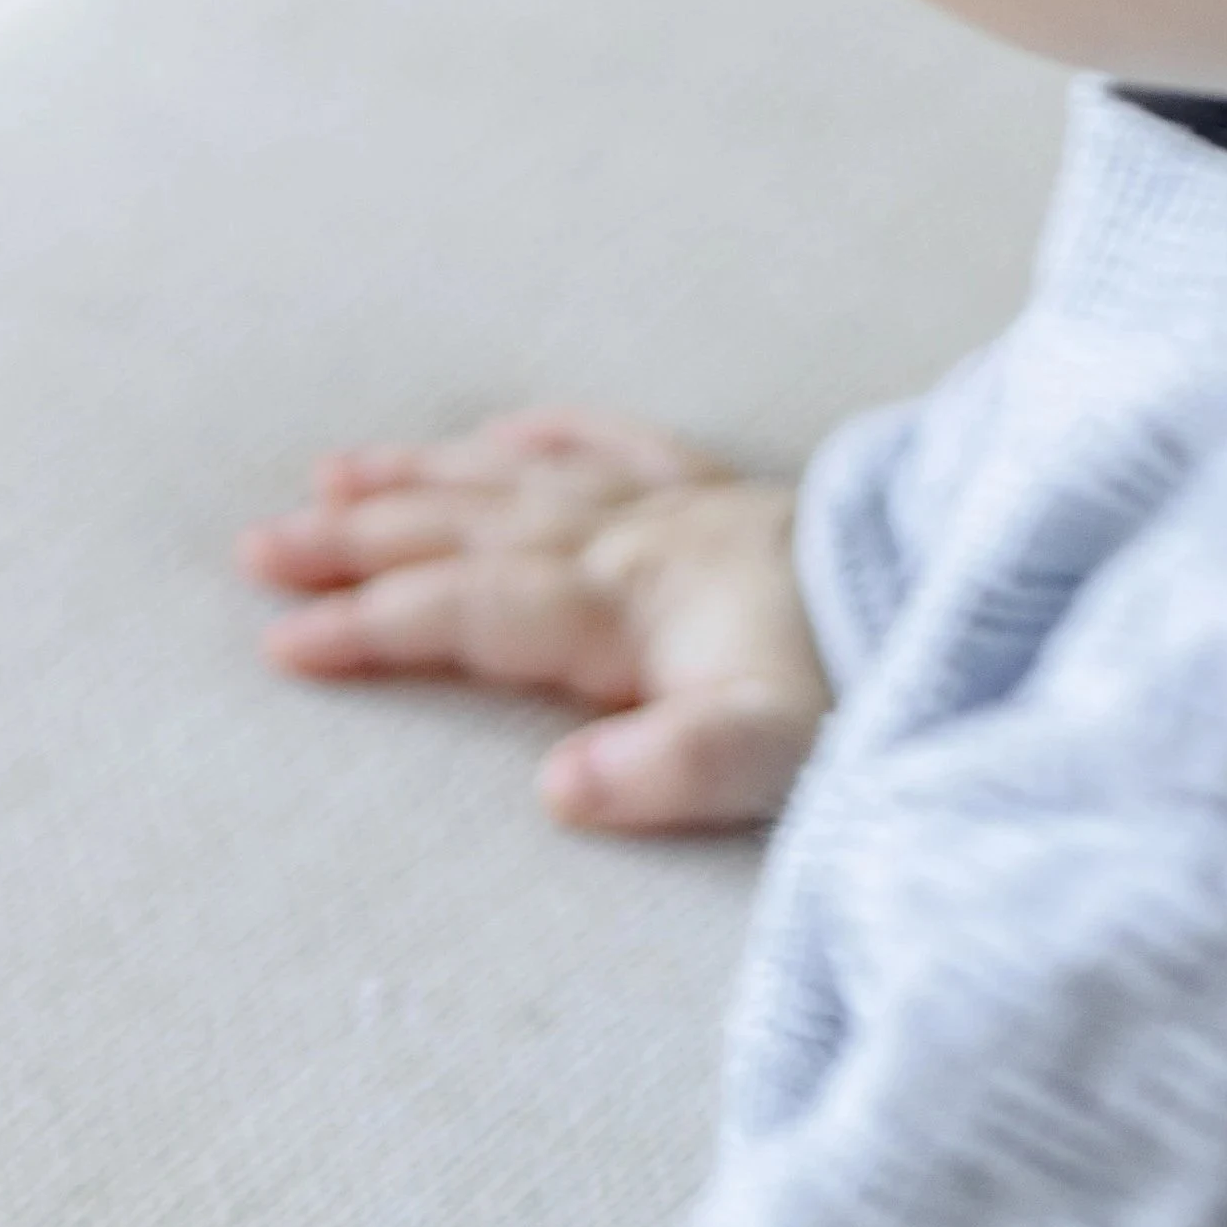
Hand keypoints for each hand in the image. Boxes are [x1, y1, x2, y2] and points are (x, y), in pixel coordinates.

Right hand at [239, 406, 830, 833]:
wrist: (968, 599)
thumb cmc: (863, 692)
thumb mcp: (769, 757)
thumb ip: (665, 773)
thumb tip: (557, 791)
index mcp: (624, 607)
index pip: (465, 609)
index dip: (367, 626)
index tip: (278, 644)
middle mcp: (630, 541)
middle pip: (463, 531)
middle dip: (354, 541)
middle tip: (257, 550)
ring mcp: (673, 509)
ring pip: (514, 482)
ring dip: (417, 481)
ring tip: (328, 479)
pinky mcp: (720, 498)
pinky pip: (611, 447)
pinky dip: (544, 438)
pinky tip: (498, 434)